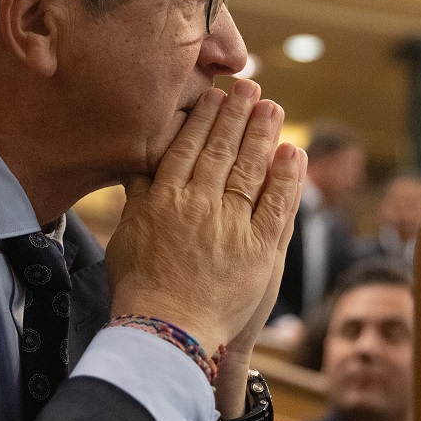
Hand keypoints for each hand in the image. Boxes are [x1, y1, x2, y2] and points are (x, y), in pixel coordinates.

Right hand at [105, 79, 306, 353]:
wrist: (166, 333)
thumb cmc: (139, 291)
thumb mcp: (126, 237)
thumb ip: (137, 199)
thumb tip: (138, 166)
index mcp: (164, 199)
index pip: (186, 148)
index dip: (203, 119)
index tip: (215, 96)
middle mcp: (198, 205)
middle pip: (221, 150)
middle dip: (237, 115)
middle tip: (250, 87)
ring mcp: (231, 226)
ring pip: (251, 169)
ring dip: (263, 134)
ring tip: (272, 107)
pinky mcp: (259, 250)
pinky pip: (277, 205)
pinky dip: (288, 177)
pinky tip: (294, 152)